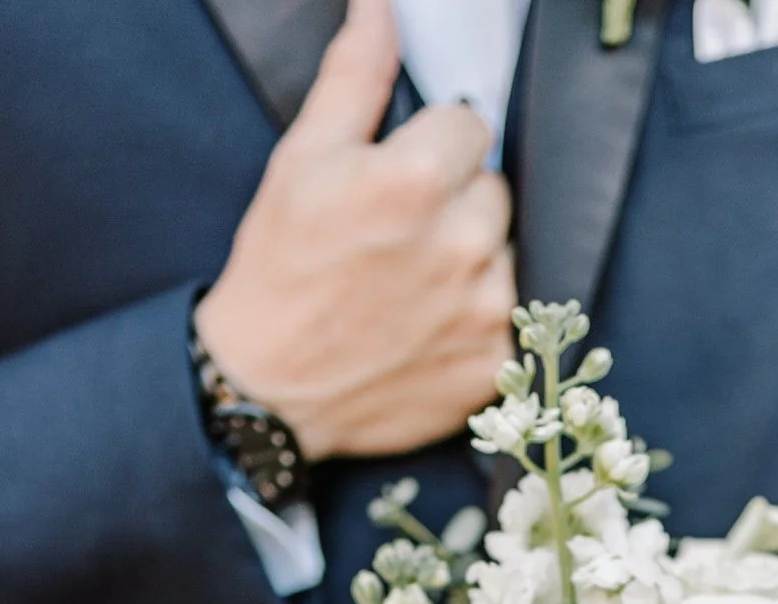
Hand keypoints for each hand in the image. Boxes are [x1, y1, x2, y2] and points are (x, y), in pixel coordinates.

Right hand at [193, 0, 515, 460]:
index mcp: (414, 183)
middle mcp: (462, 245)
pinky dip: (477, 318)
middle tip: (395, 239)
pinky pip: (512, 315)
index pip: (469, 125)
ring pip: (506, 250)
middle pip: (493, 188)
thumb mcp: (302, 160)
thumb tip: (381, 8)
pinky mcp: (496, 364)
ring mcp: (487, 310)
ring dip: (470, 260)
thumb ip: (355, 77)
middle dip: (453, 202)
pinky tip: (426, 326)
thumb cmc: (279, 270)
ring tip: (410, 286)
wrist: (264, 391)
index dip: (429, 148)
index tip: (395, 182)